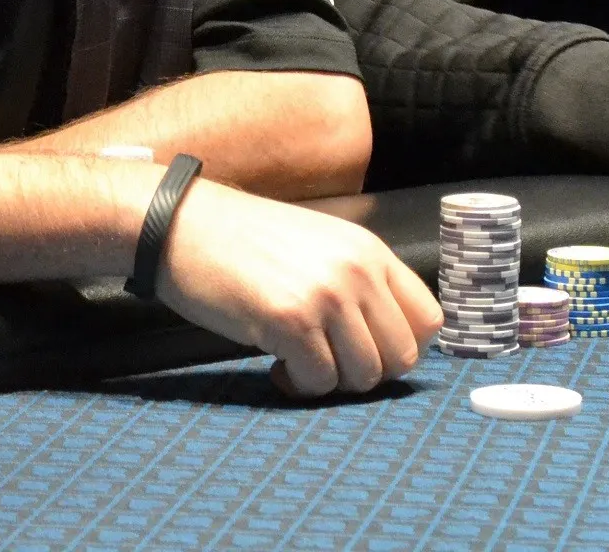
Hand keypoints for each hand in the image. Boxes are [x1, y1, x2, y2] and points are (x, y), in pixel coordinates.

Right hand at [156, 180, 441, 396]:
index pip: (428, 318)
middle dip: (364, 370)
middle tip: (325, 358)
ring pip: (364, 376)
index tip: (365, 348)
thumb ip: (356, 280)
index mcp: (367, 249)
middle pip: (401, 357)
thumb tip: (385, 339)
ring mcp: (325, 296)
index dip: (400, 344)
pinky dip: (297, 385)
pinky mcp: (290, 321)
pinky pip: (318, 382)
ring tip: (296, 359)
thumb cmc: (241, 238)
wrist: (180, 224)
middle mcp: (355, 270)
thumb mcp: (316, 243)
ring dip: (330, 380)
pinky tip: (274, 365)